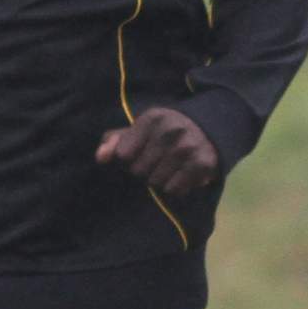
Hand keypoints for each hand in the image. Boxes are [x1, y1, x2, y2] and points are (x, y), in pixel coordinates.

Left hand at [95, 107, 220, 199]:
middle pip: (138, 171)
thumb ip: (114, 141)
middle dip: (144, 171)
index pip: (123, 155)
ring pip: (155, 182)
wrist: (206, 131)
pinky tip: (180, 175)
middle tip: (157, 162)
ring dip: (159, 180)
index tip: (140, 152)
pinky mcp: (202, 163)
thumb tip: (101, 157)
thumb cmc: (162, 133)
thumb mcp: (138, 131)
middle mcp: (171, 130)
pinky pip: (173, 190)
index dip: (129, 158)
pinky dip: (175, 187)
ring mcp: (188, 146)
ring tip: (169, 168)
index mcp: (152, 118)